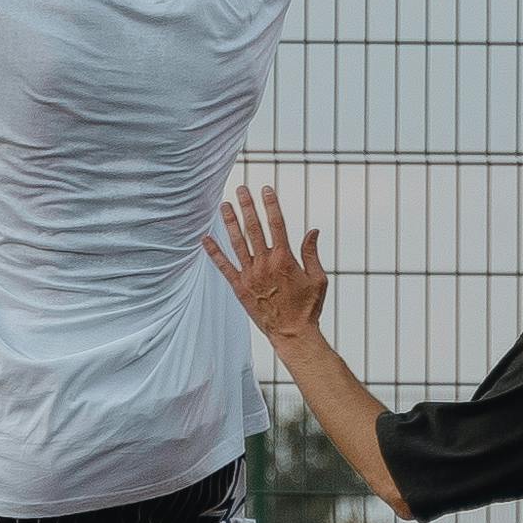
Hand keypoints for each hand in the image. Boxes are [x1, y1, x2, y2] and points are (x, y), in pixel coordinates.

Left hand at [201, 184, 329, 347]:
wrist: (292, 334)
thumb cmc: (308, 308)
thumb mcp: (318, 279)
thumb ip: (312, 253)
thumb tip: (313, 230)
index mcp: (285, 258)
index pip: (276, 224)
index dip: (270, 204)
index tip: (265, 188)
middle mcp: (265, 263)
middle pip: (254, 228)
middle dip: (247, 206)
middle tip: (241, 189)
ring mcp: (250, 275)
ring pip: (237, 243)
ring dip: (230, 222)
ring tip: (224, 205)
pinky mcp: (239, 288)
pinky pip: (223, 267)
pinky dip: (213, 252)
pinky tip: (205, 239)